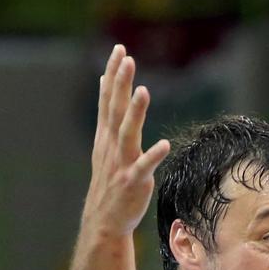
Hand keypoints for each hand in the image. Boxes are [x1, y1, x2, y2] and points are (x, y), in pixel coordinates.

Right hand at [81, 45, 170, 238]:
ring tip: (143, 90)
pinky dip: (153, 155)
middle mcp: (111, 146)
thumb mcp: (106, 146)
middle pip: (115, 109)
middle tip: (126, 57)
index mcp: (106, 136)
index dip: (113, 75)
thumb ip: (109, 116)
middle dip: (120, 83)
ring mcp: (122, 163)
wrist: (105, 219)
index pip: (108, 99)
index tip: (119, 50)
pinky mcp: (133, 182)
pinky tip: (164, 144)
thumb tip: (104, 85)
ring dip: (135, 112)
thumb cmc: (111, 181)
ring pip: (127, 133)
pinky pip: (144, 167)